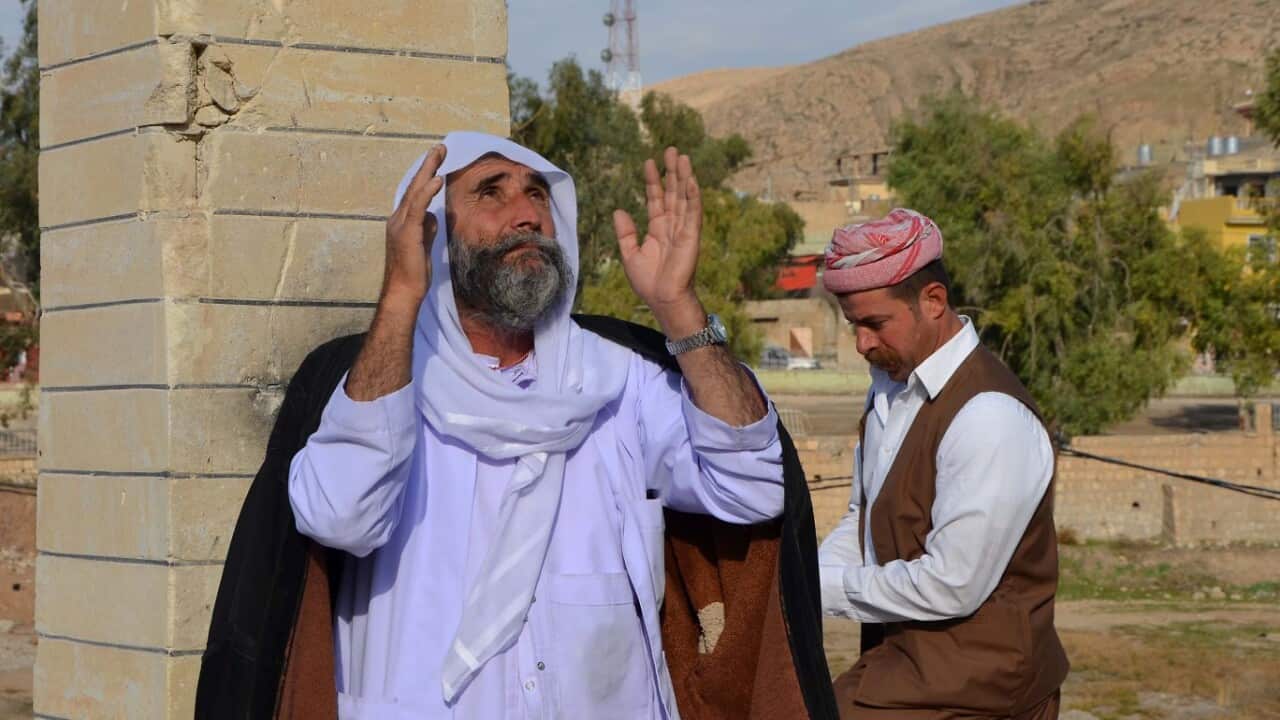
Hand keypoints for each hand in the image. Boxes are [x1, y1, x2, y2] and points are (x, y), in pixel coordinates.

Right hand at [382, 144, 446, 306]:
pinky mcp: (408, 232)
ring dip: (428, 170)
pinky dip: (427, 192)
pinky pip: (418, 207)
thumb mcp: (423, 245)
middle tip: (440, 147)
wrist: (404, 290)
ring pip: (415, 191)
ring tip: (439, 153)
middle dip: (427, 165)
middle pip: (414, 186)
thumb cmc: (414, 272)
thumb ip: (427, 229)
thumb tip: (434, 217)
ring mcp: (401, 224)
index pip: (415, 194)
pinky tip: (436, 179)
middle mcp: (398, 219)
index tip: (436, 160)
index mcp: (402, 222)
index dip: (425, 176)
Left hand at [613, 147, 705, 336]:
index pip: (656, 199)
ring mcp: (683, 229)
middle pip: (673, 192)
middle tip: (671, 149)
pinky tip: (692, 180)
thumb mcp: (630, 254)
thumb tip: (618, 210)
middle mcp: (672, 226)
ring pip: (684, 198)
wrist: (662, 299)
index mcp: (658, 229)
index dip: (653, 181)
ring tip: (682, 157)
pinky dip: (693, 197)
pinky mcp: (692, 236)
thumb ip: (626, 232)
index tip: (649, 162)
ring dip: (684, 177)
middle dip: (672, 172)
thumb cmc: (648, 282)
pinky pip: (693, 213)